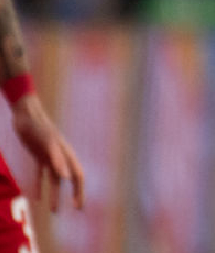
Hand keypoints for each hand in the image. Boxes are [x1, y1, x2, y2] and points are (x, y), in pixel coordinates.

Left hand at [10, 94, 84, 211]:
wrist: (25, 114)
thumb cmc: (38, 127)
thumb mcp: (47, 143)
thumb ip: (58, 159)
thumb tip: (68, 177)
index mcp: (66, 154)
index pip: (78, 175)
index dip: (79, 191)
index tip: (78, 206)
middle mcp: (61, 157)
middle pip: (71, 179)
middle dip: (75, 194)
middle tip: (78, 209)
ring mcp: (50, 156)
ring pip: (55, 180)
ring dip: (55, 195)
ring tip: (54, 210)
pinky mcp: (39, 155)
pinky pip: (41, 174)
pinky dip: (39, 186)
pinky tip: (36, 198)